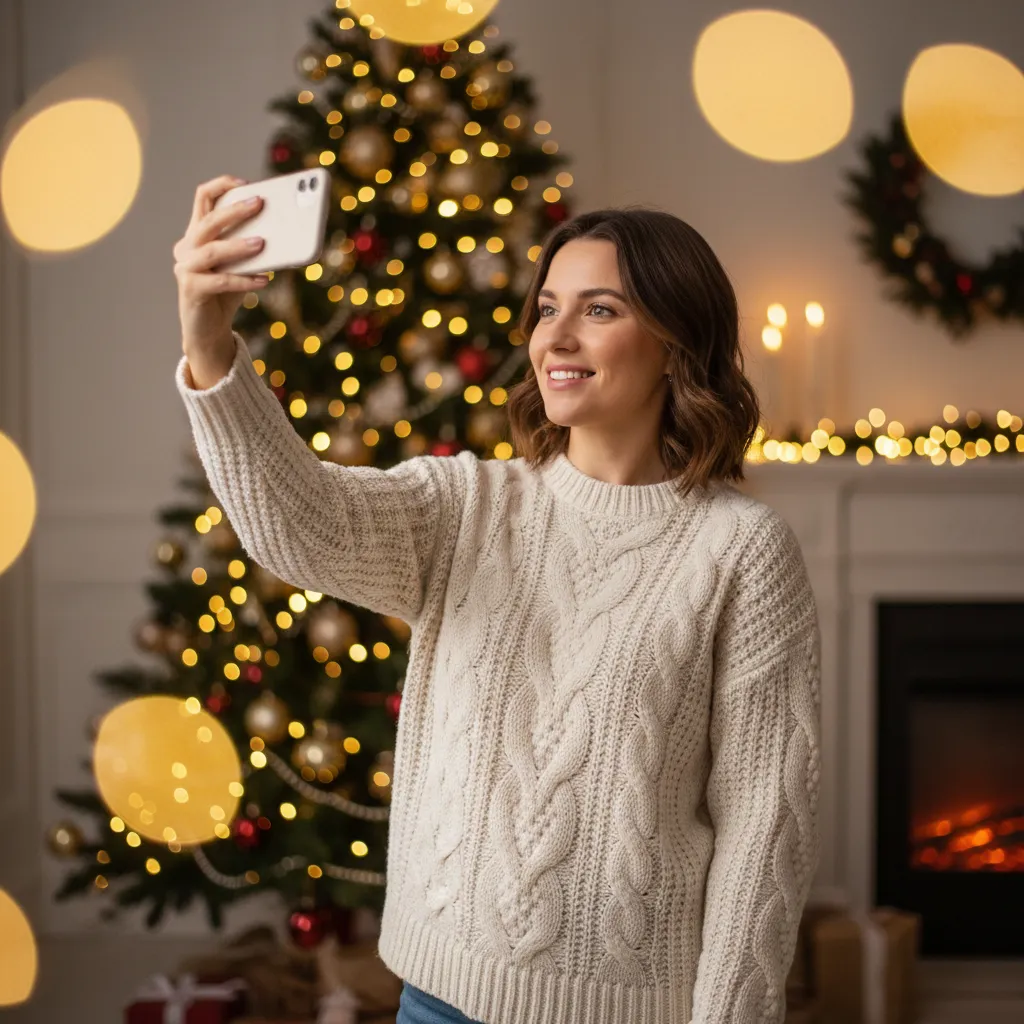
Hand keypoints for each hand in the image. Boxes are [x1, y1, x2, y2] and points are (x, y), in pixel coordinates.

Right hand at [172, 174, 267, 369]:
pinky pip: (220, 281)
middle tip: (260, 203)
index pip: (203, 198)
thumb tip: (284, 234)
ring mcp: (185, 268)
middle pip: (208, 221)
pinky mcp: (191, 289)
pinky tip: (263, 280)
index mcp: (196, 234)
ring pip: (212, 250)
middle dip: (235, 210)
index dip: (222, 186)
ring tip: (262, 243)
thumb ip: (252, 248)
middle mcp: (186, 247)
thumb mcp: (240, 265)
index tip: (246, 183)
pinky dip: (243, 280)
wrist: (208, 329)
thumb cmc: (226, 293)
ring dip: (238, 245)